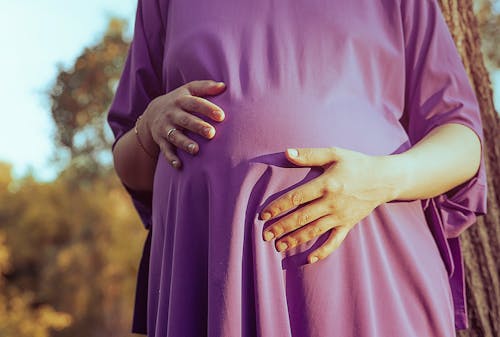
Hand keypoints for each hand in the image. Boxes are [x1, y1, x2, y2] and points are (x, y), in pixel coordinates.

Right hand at [143, 80, 226, 167]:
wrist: (153, 112)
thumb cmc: (180, 101)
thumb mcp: (189, 90)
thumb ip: (206, 87)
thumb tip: (224, 86)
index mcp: (181, 100)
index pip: (195, 103)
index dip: (208, 109)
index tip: (221, 116)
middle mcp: (172, 114)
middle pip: (185, 120)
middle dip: (197, 126)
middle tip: (211, 133)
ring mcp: (165, 127)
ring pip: (175, 136)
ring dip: (184, 143)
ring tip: (196, 150)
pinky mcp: (161, 140)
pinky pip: (165, 150)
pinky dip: (171, 158)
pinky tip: (179, 165)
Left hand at [260, 147, 398, 263]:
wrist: (385, 179)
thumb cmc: (357, 163)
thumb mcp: (334, 153)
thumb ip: (309, 154)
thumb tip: (286, 152)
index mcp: (326, 184)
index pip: (296, 198)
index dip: (278, 206)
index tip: (263, 214)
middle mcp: (332, 202)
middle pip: (302, 217)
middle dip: (282, 227)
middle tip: (265, 235)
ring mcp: (341, 216)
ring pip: (314, 231)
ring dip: (295, 240)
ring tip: (278, 246)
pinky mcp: (349, 224)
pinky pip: (335, 241)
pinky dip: (323, 251)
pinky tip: (309, 259)